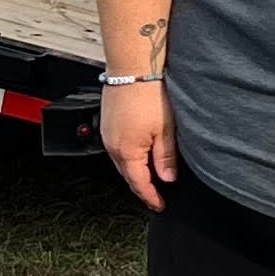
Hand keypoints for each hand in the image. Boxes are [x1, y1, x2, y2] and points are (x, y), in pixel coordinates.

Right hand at [100, 81, 177, 211]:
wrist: (131, 70)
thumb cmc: (149, 95)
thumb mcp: (165, 130)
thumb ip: (166, 157)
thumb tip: (167, 178)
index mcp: (127, 151)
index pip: (138, 183)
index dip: (150, 197)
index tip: (159, 205)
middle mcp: (112, 146)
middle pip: (128, 175)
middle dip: (142, 188)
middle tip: (156, 197)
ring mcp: (107, 135)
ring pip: (122, 163)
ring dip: (136, 172)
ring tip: (151, 179)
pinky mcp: (107, 125)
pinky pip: (118, 149)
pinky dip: (129, 158)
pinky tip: (140, 156)